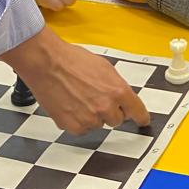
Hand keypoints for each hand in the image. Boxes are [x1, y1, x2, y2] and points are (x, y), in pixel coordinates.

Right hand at [1, 27, 149, 133]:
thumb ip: (116, 85)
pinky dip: (76, 120)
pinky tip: (69, 104)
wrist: (46, 63)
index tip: (142, 120)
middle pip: (116, 120)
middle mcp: (106, 108)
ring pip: (97, 124)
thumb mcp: (103, 67)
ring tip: (77, 96)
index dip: (141, 117)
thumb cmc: (70, 60)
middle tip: (94, 97)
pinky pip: (81, 128)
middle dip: (109, 111)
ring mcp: (89, 119)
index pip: (138, 111)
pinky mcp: (73, 126)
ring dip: (91, 115)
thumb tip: (121, 97)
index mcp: (118, 91)